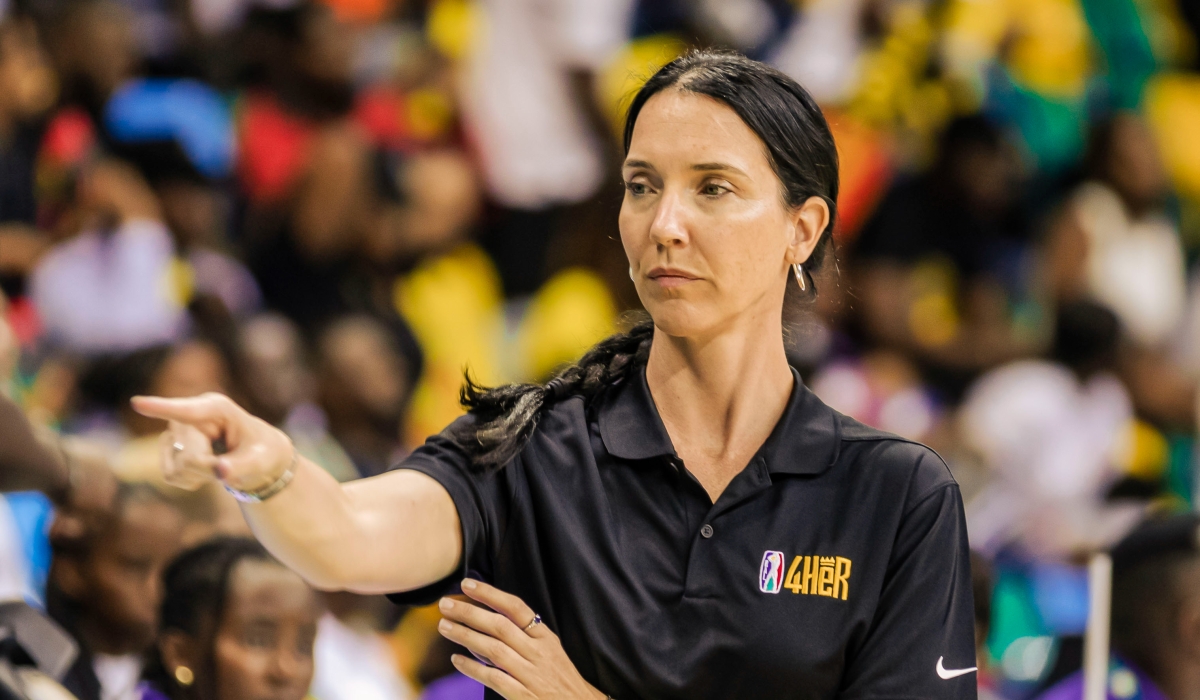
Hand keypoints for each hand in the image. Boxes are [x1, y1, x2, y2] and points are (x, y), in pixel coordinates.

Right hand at [130, 393, 292, 494]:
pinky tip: (204, 469)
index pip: (187, 411)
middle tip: (229, 465)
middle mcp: (190, 415)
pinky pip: (170, 476)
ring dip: (201, 475)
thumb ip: (242, 466)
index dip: (161, 408)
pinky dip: (191, 480)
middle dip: (209, 470)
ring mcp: (175, 430)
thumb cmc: (260, 451)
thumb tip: (221, 472)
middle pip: (189, 457)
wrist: (254, 456)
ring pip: (178, 468)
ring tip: (218, 463)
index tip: (137, 403)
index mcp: (216, 408)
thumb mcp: (260, 460)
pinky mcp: (168, 447)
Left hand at [438, 579, 605, 699]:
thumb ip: (526, 637)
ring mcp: (530, 674)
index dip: (490, 594)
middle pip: (499, 626)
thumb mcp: (551, 651)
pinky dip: (472, 668)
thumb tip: (489, 620)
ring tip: (444, 626)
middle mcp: (538, 652)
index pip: (516, 608)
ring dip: (465, 636)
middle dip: (469, 613)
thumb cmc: (561, 679)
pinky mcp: (523, 695)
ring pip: (493, 649)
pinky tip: (456, 660)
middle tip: (445, 604)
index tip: (467, 584)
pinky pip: (493, 678)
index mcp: (545, 638)